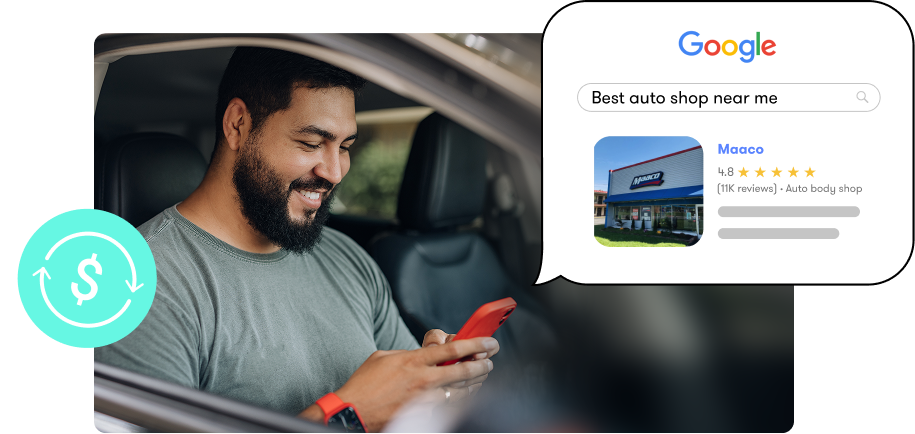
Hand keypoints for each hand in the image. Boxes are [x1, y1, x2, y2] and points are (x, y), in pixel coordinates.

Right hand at [300, 336, 498, 432]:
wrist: (352, 411)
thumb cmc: (364, 384)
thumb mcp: (384, 357)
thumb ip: (408, 354)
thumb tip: (422, 355)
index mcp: (414, 360)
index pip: (453, 349)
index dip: (475, 344)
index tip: (488, 342)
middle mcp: (423, 379)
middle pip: (464, 370)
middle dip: (482, 365)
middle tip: (489, 361)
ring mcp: (424, 399)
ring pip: (460, 391)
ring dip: (474, 383)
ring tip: (480, 377)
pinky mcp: (423, 415)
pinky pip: (446, 406)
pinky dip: (456, 400)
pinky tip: (461, 395)